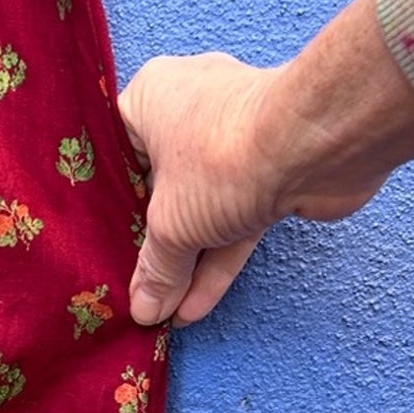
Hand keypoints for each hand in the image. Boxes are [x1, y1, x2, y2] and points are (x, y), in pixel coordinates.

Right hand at [119, 0, 413, 326]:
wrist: (320, 144)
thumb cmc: (222, 159)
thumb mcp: (169, 223)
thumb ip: (154, 269)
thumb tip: (144, 311)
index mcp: (151, 99)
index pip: (113, 155)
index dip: (103, 205)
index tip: (93, 244)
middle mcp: (189, 111)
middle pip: (156, 188)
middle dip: (149, 243)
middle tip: (127, 285)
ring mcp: (232, 141)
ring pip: (198, 209)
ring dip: (186, 262)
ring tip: (163, 312)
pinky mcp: (270, 171)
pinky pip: (233, 219)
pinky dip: (218, 259)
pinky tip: (196, 305)